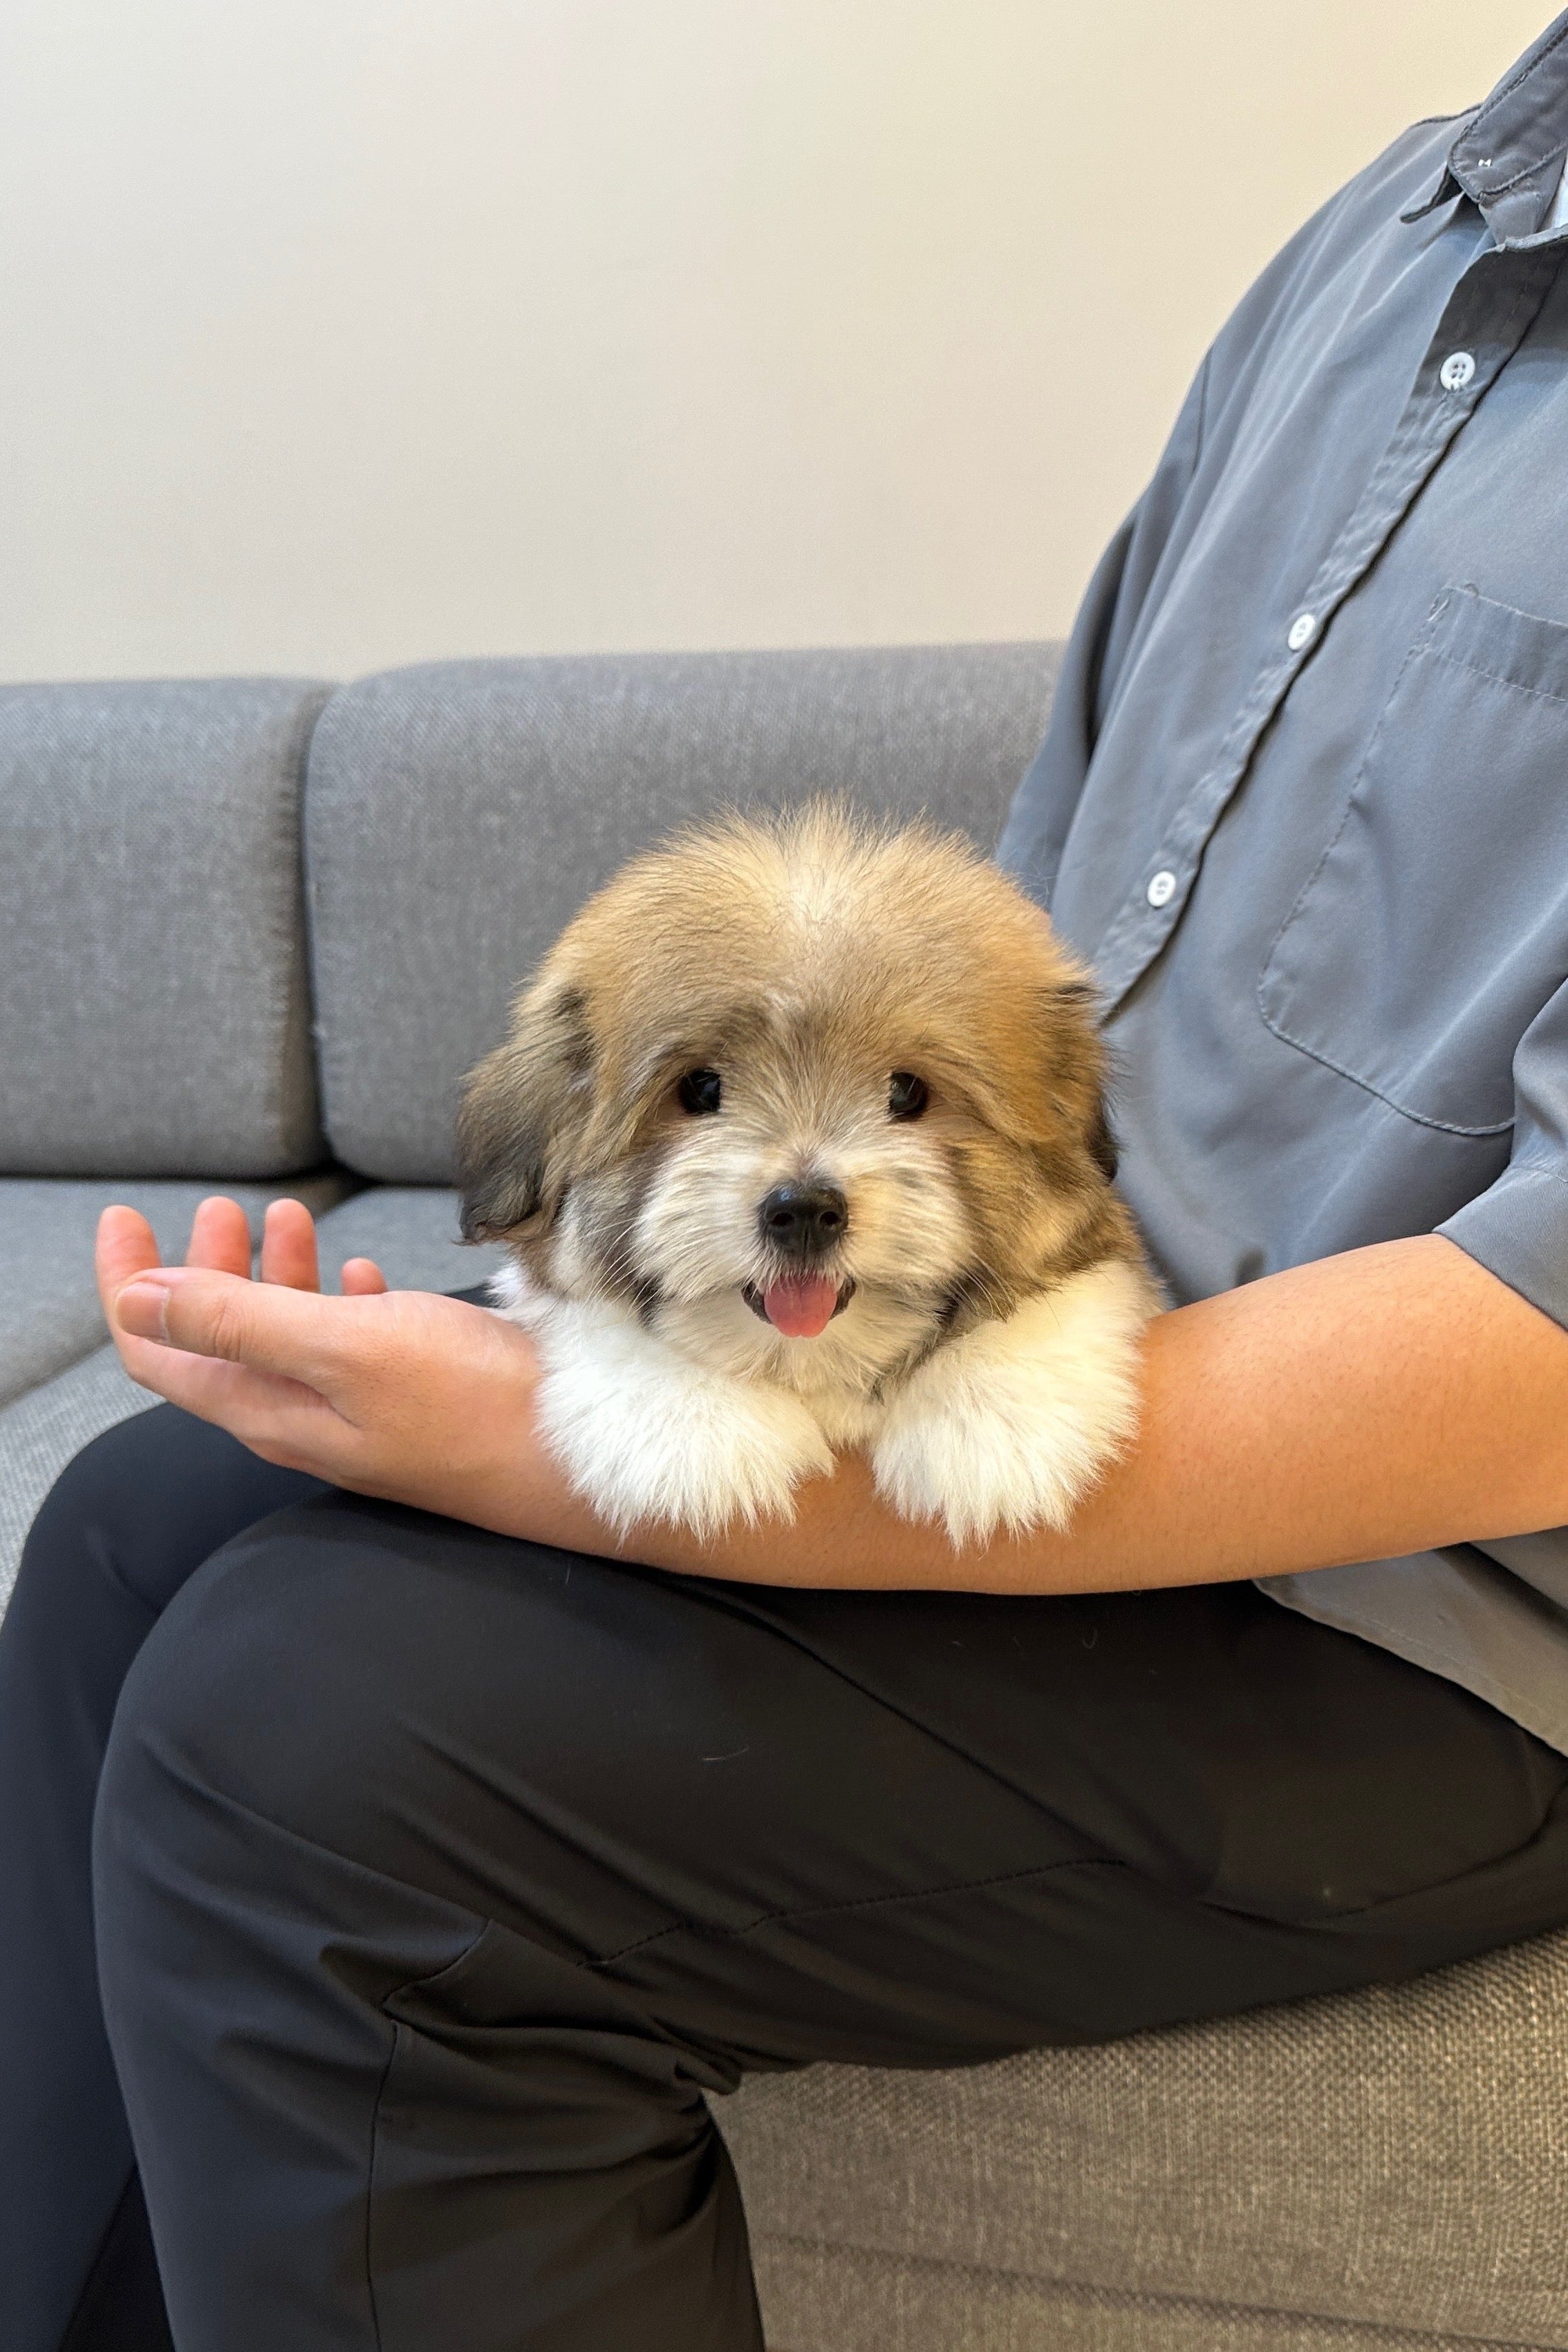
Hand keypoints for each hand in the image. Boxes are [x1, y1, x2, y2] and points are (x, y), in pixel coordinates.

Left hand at [95, 1198, 586, 1539]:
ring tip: (289, 1216)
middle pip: (222, 1341)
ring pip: (289, 1339)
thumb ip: (240, 1320)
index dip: (128, 1286)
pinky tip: (362, 1275)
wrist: (589, 1457)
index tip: (124, 1219)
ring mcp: (360, 1414)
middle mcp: (305, 1418)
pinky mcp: (414, 1403)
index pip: (159, 1352)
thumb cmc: (476, 1405)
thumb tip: (139, 1298)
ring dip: (275, 1274)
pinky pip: (353, 1349)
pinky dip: (340, 1300)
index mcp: (271, 1409)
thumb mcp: (346, 1346)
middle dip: (205, 1268)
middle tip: (218, 1206)